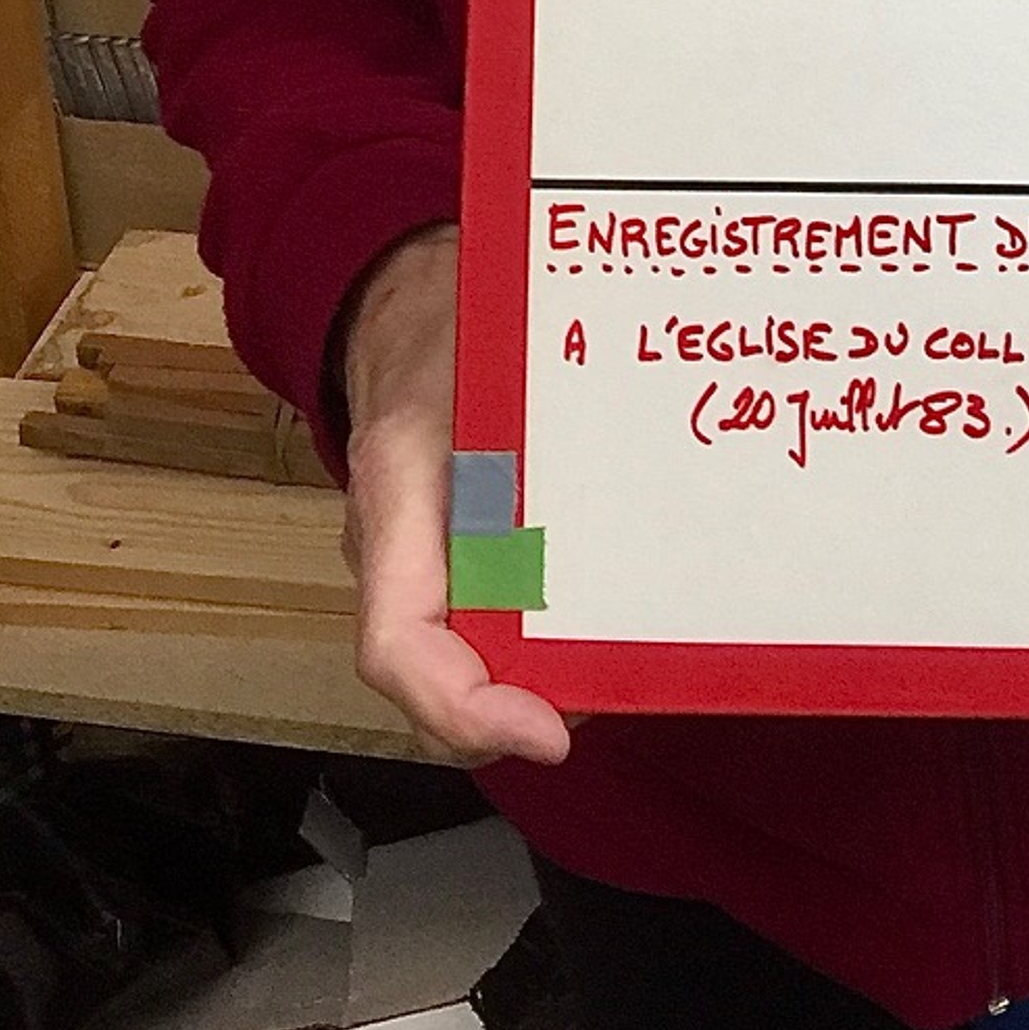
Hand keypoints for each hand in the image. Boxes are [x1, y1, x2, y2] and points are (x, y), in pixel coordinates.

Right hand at [339, 222, 570, 768]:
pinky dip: (546, 632)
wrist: (403, 299)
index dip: (468, 710)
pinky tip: (613, 609)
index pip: (398, 646)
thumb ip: (534, 415)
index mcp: (396, 493)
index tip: (550, 730)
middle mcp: (395, 545)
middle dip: (529, 704)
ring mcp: (414, 557)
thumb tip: (613, 462)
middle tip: (622, 682)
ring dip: (546, 673)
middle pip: (440, 679)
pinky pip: (487, 617)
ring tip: (633, 648)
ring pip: (468, 657)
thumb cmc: (449, 320)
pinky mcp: (448, 553)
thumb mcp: (491, 348)